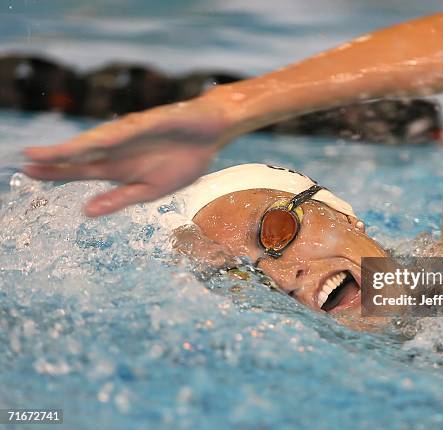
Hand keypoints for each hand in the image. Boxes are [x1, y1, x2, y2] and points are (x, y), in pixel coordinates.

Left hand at [23, 97, 231, 216]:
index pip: (80, 169)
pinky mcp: (152, 121)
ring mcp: (133, 133)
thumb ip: (120, 199)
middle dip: (56, 159)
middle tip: (26, 163)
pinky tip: (96, 143)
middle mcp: (119, 148)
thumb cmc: (181, 161)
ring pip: (101, 141)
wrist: (210, 134)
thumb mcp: (151, 190)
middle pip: (82, 154)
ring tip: (51, 154)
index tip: (28, 174)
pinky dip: (114, 137)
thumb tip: (86, 212)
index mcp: (118, 166)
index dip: (56, 172)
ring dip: (76, 148)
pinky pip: (132, 130)